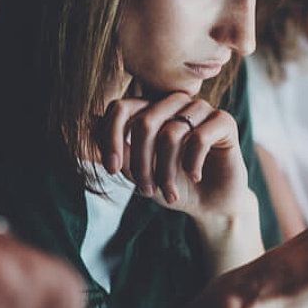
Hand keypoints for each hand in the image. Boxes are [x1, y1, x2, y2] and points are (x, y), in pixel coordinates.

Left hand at [99, 92, 251, 219]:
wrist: (211, 204)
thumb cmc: (174, 185)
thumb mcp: (137, 172)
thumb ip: (114, 148)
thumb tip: (83, 124)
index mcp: (153, 109)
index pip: (121, 107)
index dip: (110, 136)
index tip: (110, 169)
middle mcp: (176, 103)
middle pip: (145, 121)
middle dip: (140, 162)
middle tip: (145, 191)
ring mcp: (201, 109)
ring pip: (171, 132)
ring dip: (165, 170)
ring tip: (168, 192)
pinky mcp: (224, 122)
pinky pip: (200, 138)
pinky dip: (192, 164)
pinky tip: (196, 176)